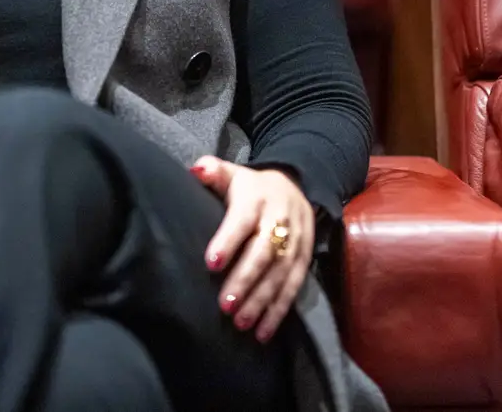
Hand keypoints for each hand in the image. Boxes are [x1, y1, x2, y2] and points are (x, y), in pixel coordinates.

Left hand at [191, 157, 312, 343]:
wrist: (297, 185)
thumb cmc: (252, 187)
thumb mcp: (233, 173)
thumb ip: (214, 171)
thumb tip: (196, 168)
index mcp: (258, 198)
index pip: (242, 220)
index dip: (228, 241)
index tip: (211, 263)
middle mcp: (280, 220)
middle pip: (264, 252)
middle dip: (245, 280)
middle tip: (225, 305)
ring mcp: (296, 242)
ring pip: (280, 274)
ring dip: (261, 301)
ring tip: (241, 323)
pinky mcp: (304, 260)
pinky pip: (294, 288)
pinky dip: (279, 312)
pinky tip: (263, 332)